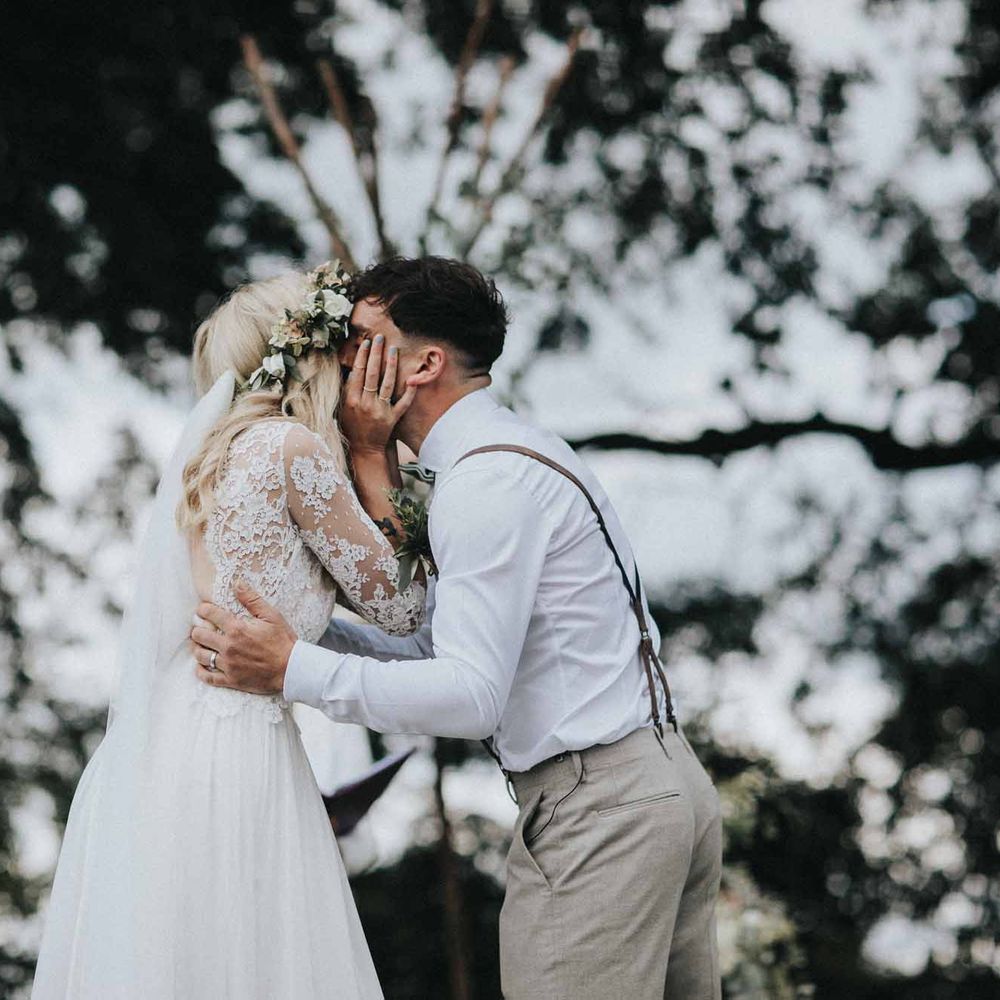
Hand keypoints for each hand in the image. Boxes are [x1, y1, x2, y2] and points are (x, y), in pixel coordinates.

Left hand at [191, 581, 296, 695]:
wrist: (291, 669)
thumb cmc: (283, 642)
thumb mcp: (272, 616)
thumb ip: (252, 600)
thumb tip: (237, 583)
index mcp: (237, 629)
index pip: (210, 615)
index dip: (204, 610)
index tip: (203, 610)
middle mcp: (228, 647)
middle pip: (199, 635)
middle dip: (198, 629)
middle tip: (201, 627)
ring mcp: (228, 665)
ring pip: (201, 656)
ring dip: (198, 648)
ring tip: (201, 645)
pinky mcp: (231, 680)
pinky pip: (208, 677)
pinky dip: (202, 671)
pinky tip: (202, 666)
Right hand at [340, 335, 416, 457]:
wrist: (364, 450)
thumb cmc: (352, 426)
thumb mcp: (343, 408)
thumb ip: (346, 390)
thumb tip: (352, 369)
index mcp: (351, 400)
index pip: (358, 373)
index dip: (363, 356)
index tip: (367, 342)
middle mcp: (366, 404)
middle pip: (372, 374)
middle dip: (376, 354)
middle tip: (380, 337)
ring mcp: (380, 411)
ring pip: (387, 384)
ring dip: (391, 365)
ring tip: (393, 349)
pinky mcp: (393, 419)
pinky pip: (403, 403)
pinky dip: (409, 391)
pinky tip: (413, 378)